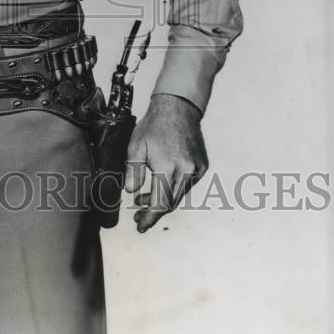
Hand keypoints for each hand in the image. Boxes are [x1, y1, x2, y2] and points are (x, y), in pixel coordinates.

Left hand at [124, 93, 207, 232]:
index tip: (141, 225)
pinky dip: (174, 189)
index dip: (150, 218)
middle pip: (171, 203)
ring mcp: (197, 169)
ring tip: (145, 198)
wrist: (178, 108)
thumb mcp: (136, 147)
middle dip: (154, 211)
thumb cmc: (154, 126)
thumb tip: (131, 192)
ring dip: (163, 199)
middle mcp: (186, 171)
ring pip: (179, 195)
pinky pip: (187, 185)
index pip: (160, 204)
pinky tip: (161, 183)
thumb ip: (133, 172)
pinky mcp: (202, 166)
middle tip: (138, 213)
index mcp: (168, 168)